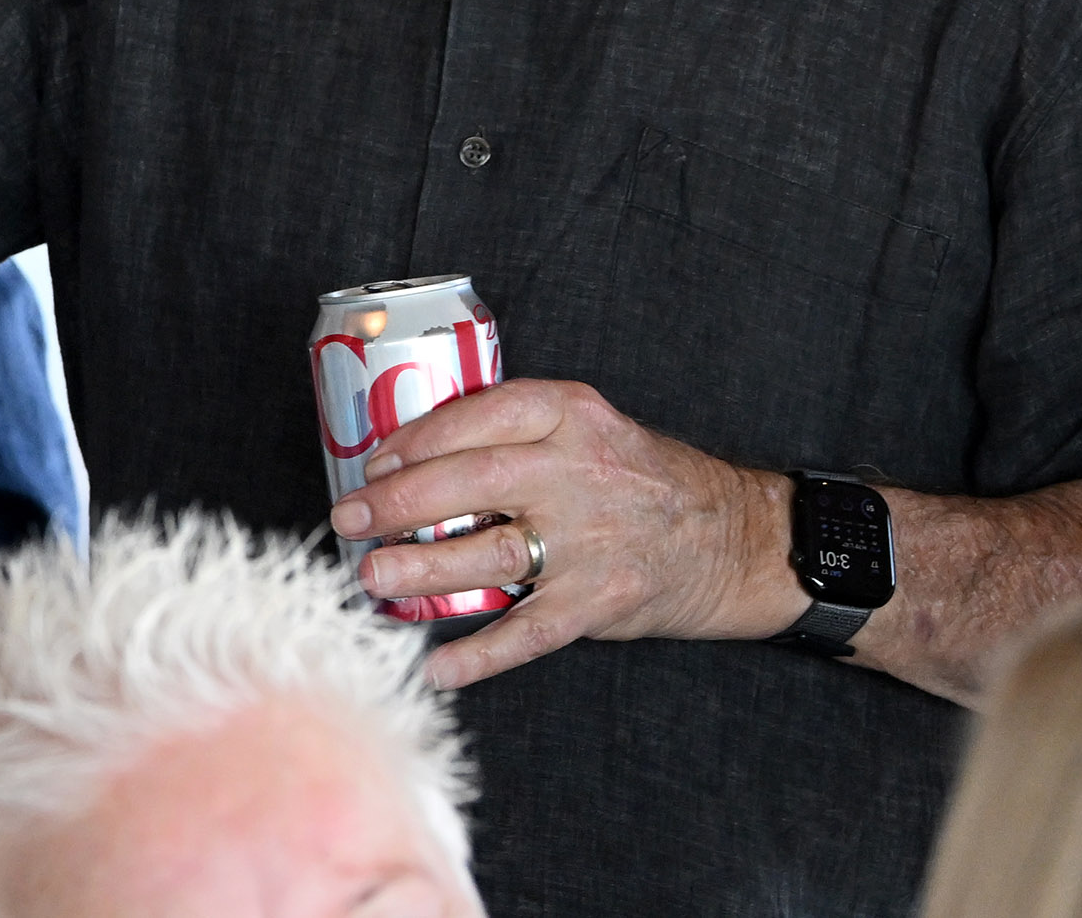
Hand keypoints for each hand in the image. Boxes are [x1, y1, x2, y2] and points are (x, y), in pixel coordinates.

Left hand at [328, 379, 802, 690]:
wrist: (733, 538)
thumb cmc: (638, 479)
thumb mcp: (586, 429)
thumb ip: (513, 434)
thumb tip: (410, 458)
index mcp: (570, 416)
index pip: (478, 417)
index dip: (414, 441)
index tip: (372, 462)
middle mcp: (578, 474)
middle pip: (470, 484)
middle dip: (397, 504)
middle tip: (348, 521)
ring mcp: (590, 541)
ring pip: (488, 554)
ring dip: (421, 570)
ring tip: (372, 579)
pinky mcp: (600, 601)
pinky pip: (528, 632)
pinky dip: (480, 654)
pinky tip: (437, 666)